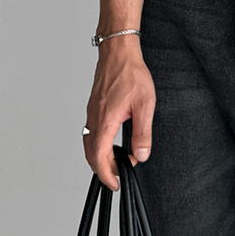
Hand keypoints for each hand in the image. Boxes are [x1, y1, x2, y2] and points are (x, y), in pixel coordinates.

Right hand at [83, 40, 154, 191]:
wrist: (118, 51)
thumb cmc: (131, 73)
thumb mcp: (145, 105)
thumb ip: (142, 133)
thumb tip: (141, 155)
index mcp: (106, 120)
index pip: (99, 157)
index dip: (106, 174)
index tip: (115, 184)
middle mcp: (94, 118)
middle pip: (91, 154)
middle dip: (103, 169)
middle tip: (119, 175)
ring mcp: (91, 112)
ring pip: (89, 143)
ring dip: (100, 157)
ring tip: (117, 161)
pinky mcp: (93, 107)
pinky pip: (90, 132)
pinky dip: (98, 144)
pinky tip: (110, 142)